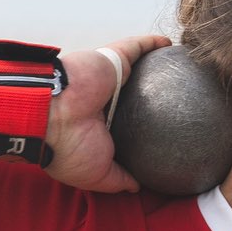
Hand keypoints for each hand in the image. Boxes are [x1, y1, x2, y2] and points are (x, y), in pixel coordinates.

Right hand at [45, 34, 171, 193]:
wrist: (49, 114)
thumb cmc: (68, 148)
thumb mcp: (97, 175)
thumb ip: (118, 178)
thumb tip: (137, 187)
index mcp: (98, 126)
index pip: (125, 125)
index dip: (140, 128)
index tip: (164, 135)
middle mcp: (104, 101)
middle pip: (134, 96)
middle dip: (153, 97)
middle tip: (178, 101)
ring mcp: (108, 79)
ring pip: (137, 68)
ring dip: (158, 65)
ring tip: (182, 69)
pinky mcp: (111, 58)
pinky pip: (136, 47)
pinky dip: (152, 43)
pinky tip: (170, 44)